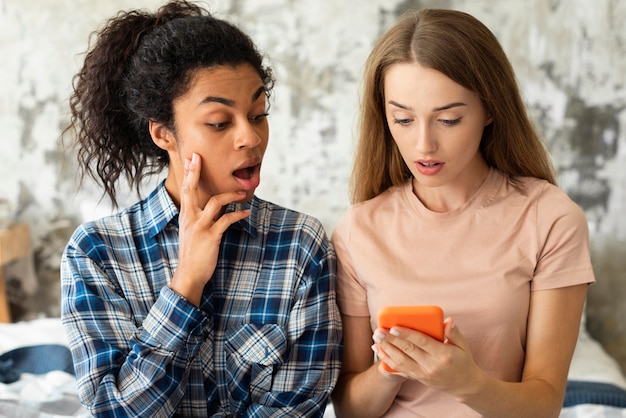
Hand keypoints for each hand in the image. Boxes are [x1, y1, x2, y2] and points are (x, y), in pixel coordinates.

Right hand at [169, 153, 250, 305]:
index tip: (191, 159)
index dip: (189, 174)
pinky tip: (246, 212)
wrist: (189, 275)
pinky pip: (226, 220)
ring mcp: (199, 227)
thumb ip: (197, 219)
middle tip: (199, 157)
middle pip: (191, 189)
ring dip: (230, 195)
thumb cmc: (192, 255)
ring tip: (242, 193)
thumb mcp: (191, 233)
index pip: (185, 190)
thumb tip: (210, 209)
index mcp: (185, 217)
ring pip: (214, 202)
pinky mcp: (210, 236)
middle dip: (195, 172)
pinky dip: (238, 215)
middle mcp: (189, 219)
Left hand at [372, 318, 480, 397]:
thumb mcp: (463, 345)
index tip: (394, 327)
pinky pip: (399, 369)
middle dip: (390, 340)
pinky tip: (378, 349)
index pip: (422, 343)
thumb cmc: (462, 361)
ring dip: (386, 349)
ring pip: (400, 361)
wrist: (463, 385)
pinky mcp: (417, 377)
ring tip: (375, 337)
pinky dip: (387, 359)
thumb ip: (454, 332)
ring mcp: (422, 373)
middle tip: (378, 330)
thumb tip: (448, 320)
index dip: (407, 334)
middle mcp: (431, 365)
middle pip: (407, 351)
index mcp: (443, 354)